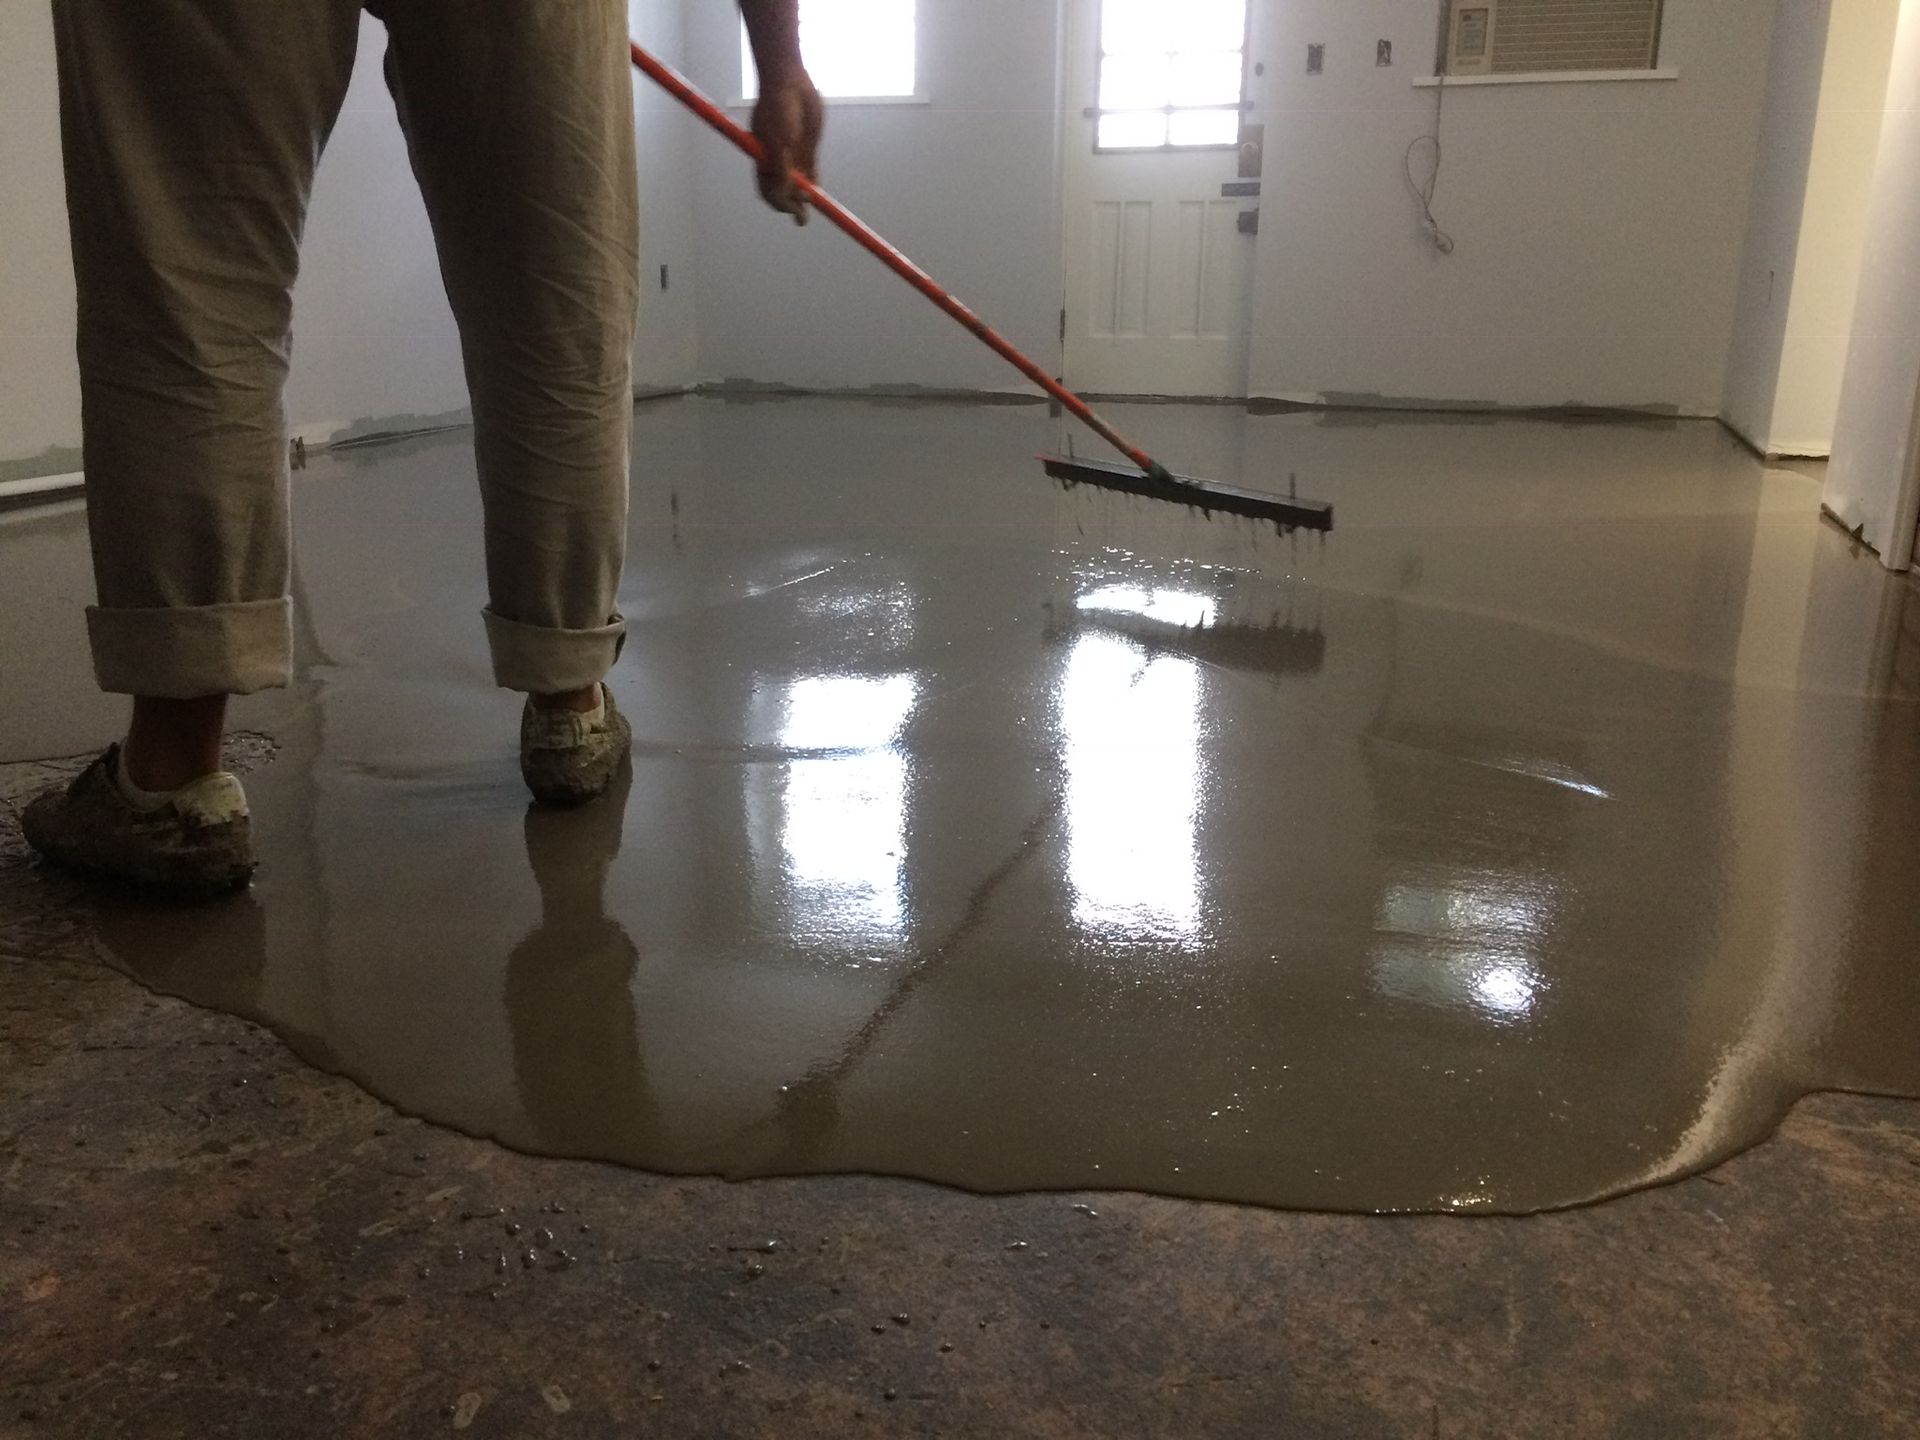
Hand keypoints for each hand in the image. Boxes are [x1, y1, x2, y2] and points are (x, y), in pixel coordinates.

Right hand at [750, 71, 823, 223]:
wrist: (791, 82)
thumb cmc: (779, 110)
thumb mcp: (780, 143)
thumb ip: (782, 170)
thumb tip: (785, 196)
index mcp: (764, 161)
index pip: (769, 191)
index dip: (779, 204)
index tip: (791, 212)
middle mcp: (778, 161)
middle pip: (784, 192)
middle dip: (792, 207)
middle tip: (802, 220)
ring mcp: (793, 154)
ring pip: (799, 184)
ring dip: (805, 198)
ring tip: (811, 208)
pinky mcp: (808, 147)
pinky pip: (812, 171)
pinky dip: (815, 183)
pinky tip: (820, 192)